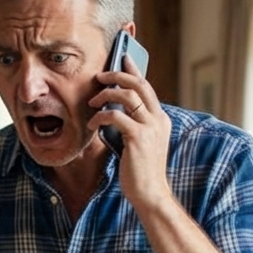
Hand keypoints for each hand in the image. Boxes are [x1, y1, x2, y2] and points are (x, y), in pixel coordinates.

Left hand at [89, 54, 173, 213]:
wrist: (150, 193)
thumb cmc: (140, 172)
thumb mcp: (138, 144)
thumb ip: (131, 126)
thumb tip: (111, 112)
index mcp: (160, 119)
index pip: (147, 87)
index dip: (134, 70)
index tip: (122, 58)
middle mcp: (158, 119)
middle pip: (139, 84)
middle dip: (118, 76)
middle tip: (100, 76)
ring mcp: (150, 127)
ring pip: (128, 95)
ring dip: (107, 94)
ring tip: (92, 102)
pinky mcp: (138, 138)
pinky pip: (116, 116)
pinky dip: (101, 117)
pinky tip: (92, 125)